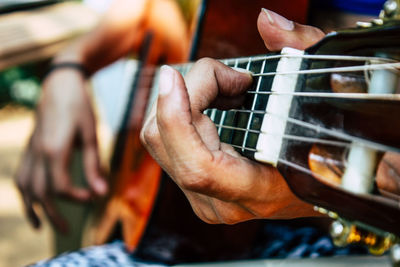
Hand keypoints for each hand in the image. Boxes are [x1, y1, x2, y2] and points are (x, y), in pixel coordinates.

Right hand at [15, 69, 106, 231]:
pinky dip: (25, 191)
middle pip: (40, 193)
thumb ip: (94, 165)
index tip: (93, 197)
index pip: (60, 187)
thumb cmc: (80, 106)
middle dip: (54, 214)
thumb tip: (102, 193)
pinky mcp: (29, 146)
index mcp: (54, 150)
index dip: (76, 198)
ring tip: (41, 226)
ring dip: (33, 208)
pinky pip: (21, 175)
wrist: (59, 84)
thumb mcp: (91, 134)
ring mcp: (29, 150)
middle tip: (68, 229)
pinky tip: (32, 199)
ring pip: (25, 187)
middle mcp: (37, 153)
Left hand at [141, 9, 324, 223]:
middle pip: (165, 142)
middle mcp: (221, 203)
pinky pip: (166, 143)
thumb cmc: (326, 141)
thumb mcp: (323, 88)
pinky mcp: (193, 187)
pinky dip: (180, 111)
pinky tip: (212, 102)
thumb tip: (266, 20)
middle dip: (186, 92)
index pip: (197, 166)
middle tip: (228, 77)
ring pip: (158, 140)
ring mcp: (203, 198)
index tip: (173, 74)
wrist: (320, 182)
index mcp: (257, 192)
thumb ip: (301, 48)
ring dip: (182, 99)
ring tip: (224, 88)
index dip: (176, 117)